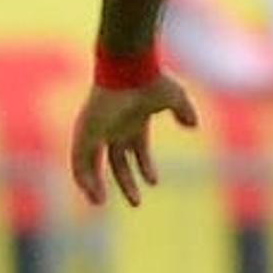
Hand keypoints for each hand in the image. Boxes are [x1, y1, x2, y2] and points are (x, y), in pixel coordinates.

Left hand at [69, 75, 197, 206]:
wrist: (129, 69)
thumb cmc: (151, 80)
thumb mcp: (175, 98)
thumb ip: (184, 112)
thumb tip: (193, 125)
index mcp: (132, 123)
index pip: (137, 151)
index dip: (145, 167)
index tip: (154, 182)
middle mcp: (113, 129)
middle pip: (116, 163)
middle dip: (126, 182)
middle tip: (136, 202)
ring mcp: (97, 131)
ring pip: (92, 164)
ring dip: (96, 184)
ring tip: (100, 203)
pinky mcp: (84, 132)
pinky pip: (79, 161)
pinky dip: (84, 177)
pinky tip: (93, 191)